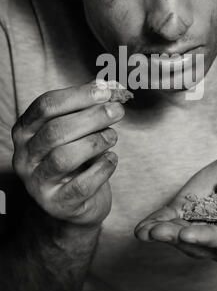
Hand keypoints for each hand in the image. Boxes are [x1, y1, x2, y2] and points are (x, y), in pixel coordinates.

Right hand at [12, 80, 124, 227]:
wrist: (75, 201)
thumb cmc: (76, 157)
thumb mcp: (77, 129)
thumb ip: (88, 106)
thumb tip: (109, 86)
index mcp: (25, 130)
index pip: (46, 105)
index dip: (78, 95)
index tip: (106, 91)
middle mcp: (25, 156)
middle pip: (56, 130)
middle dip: (92, 117)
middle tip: (117, 111)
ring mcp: (37, 182)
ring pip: (64, 157)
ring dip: (96, 142)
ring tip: (112, 136)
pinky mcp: (57, 204)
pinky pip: (82, 185)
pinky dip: (103, 168)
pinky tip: (112, 158)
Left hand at [135, 154, 216, 262]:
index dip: (205, 238)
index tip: (188, 234)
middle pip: (196, 242)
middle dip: (176, 237)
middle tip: (158, 233)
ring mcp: (203, 224)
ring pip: (180, 233)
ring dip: (162, 233)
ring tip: (146, 231)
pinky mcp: (190, 209)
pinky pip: (172, 219)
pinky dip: (156, 223)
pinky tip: (142, 229)